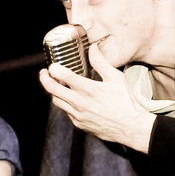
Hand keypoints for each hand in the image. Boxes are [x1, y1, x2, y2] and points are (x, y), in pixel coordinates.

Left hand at [39, 43, 155, 152]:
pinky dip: (66, 104)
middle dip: (45, 79)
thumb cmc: (125, 102)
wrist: (130, 127)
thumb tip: (93, 48)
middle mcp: (79, 102)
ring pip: (57, 102)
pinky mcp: (80, 124)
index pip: (62, 76)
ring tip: (57, 86)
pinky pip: (67, 113)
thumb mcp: (116, 78)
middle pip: (52, 90)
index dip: (54, 68)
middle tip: (45, 73)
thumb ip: (101, 62)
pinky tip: (72, 100)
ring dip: (54, 92)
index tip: (53, 66)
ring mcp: (78, 115)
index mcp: (88, 89)